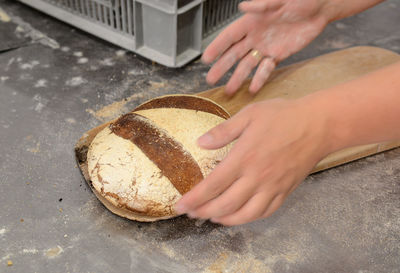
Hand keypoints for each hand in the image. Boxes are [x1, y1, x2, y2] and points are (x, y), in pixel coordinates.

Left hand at [175, 98, 330, 225]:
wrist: (319, 124)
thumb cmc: (284, 116)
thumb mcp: (250, 115)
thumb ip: (224, 131)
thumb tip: (200, 143)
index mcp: (244, 157)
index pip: (213, 185)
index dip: (194, 198)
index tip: (180, 205)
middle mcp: (257, 176)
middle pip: (225, 204)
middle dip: (204, 212)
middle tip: (191, 213)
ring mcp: (273, 186)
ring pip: (245, 214)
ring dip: (225, 220)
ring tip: (212, 218)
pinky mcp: (285, 190)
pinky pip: (266, 212)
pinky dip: (250, 218)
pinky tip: (240, 216)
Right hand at [203, 0, 330, 93]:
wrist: (321, 8)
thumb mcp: (280, 0)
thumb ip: (261, 5)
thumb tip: (242, 7)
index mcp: (252, 22)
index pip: (230, 36)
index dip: (217, 47)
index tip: (206, 58)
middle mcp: (255, 36)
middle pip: (234, 54)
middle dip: (222, 67)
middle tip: (210, 79)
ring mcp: (266, 47)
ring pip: (247, 65)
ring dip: (237, 78)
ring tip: (228, 90)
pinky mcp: (278, 55)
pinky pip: (266, 69)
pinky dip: (259, 78)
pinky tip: (252, 88)